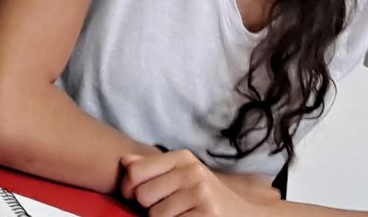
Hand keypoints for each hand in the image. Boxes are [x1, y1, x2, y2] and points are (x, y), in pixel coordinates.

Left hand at [119, 151, 274, 216]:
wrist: (243, 214)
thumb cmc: (204, 196)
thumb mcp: (181, 174)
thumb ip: (151, 167)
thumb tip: (124, 160)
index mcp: (182, 158)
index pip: (134, 171)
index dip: (128, 188)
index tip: (136, 196)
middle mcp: (192, 171)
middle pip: (142, 195)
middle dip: (148, 207)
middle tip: (166, 207)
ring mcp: (201, 192)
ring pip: (155, 214)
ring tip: (180, 214)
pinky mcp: (207, 213)